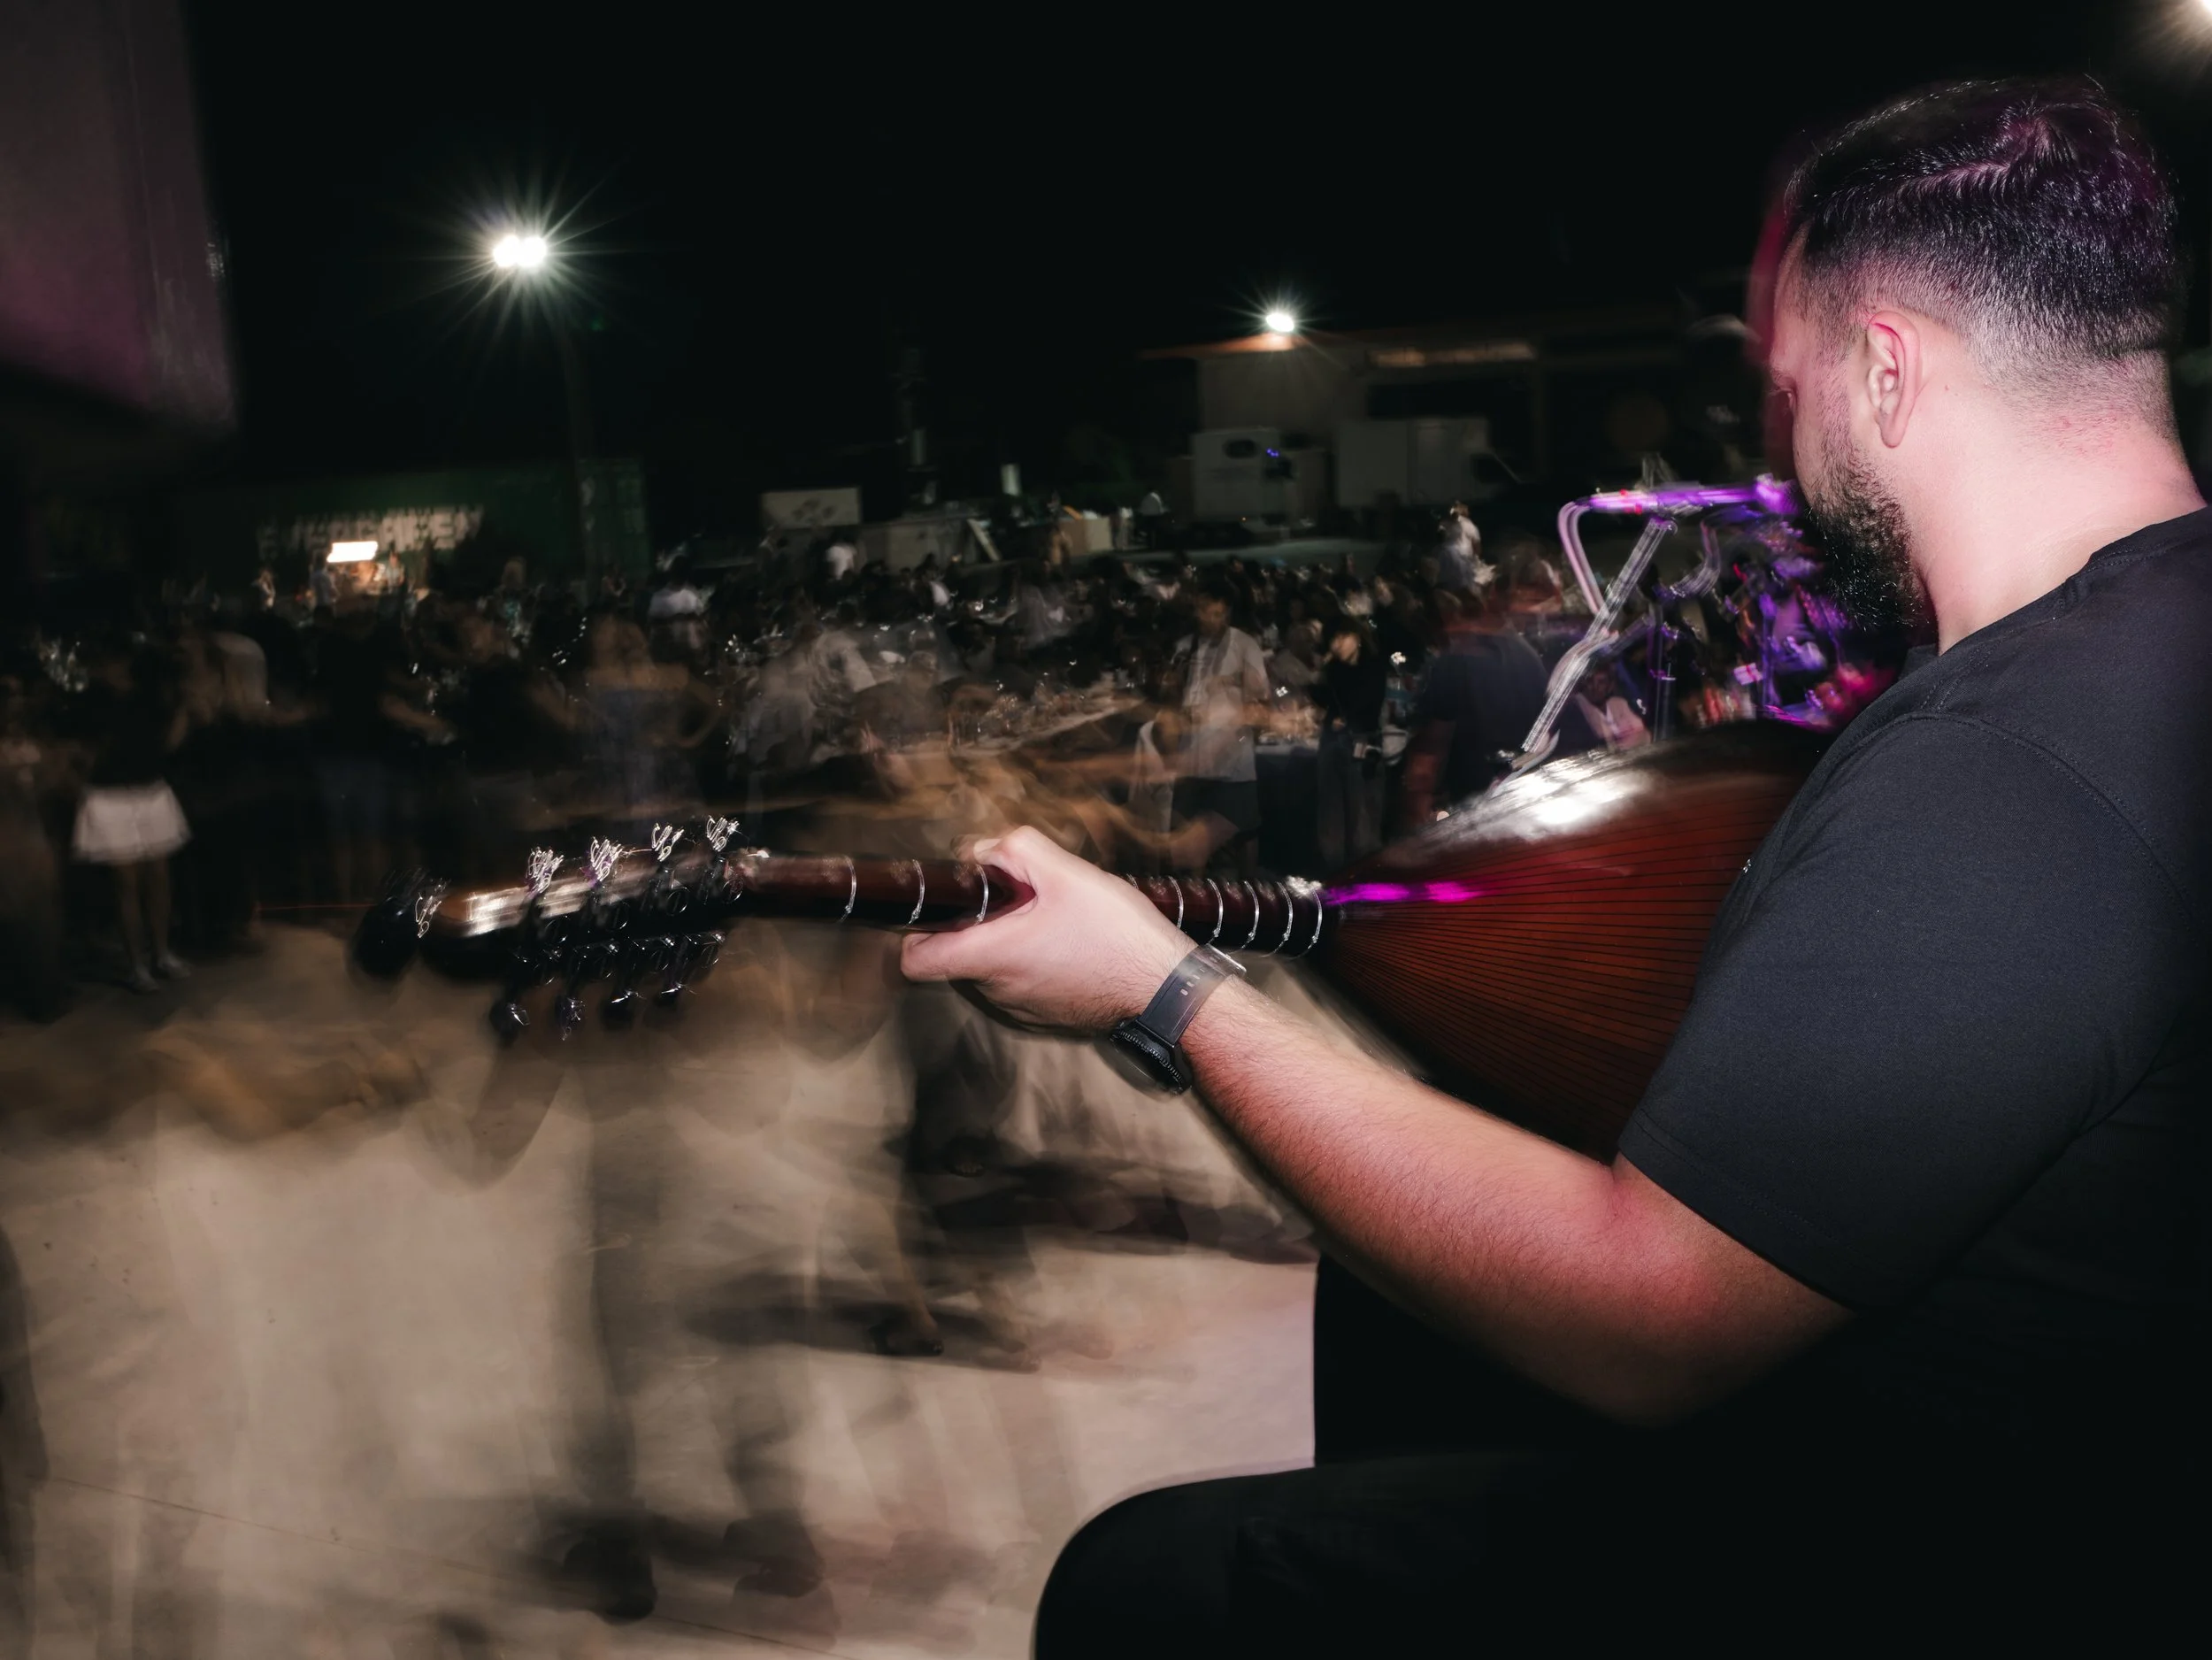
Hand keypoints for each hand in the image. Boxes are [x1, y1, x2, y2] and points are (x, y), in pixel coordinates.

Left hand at [899, 826, 1192, 1030]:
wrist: (1168, 989)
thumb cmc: (1118, 935)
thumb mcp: (1065, 873)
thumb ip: (1012, 849)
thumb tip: (980, 851)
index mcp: (993, 955)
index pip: (915, 959)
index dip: (915, 929)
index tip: (941, 904)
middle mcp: (999, 989)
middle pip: (957, 955)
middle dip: (977, 922)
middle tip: (1015, 897)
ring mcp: (1022, 1006)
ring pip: (991, 968)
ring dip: (1007, 940)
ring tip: (1048, 917)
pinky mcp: (1046, 1013)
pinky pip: (1021, 982)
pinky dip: (1032, 960)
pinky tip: (1068, 941)